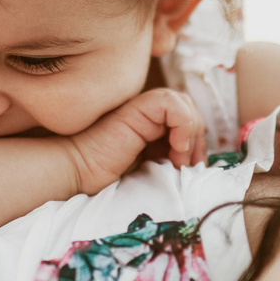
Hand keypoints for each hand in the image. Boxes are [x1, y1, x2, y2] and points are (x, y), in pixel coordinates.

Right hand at [62, 88, 205, 195]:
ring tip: (178, 160)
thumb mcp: (151, 169)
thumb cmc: (107, 177)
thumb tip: (200, 164)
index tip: (192, 169)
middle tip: (190, 166)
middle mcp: (148, 113)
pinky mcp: (136, 108)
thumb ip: (169, 159)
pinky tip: (175, 147)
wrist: (79, 173)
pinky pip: (171, 103)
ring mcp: (142, 108)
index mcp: (151, 126)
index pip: (189, 119)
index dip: (197, 142)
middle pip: (190, 109)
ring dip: (191, 133)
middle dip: (198, 138)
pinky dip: (182, 123)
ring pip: (184, 103)